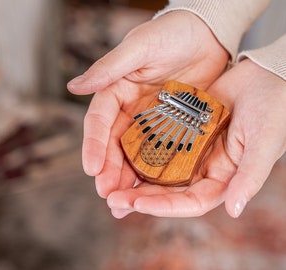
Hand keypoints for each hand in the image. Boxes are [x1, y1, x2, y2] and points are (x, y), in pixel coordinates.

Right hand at [67, 11, 228, 202]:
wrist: (207, 34)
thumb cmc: (171, 33)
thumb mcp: (139, 47)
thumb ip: (109, 68)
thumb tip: (74, 86)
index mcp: (115, 90)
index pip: (99, 121)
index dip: (94, 145)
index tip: (92, 168)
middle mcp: (128, 109)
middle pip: (114, 144)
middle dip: (109, 170)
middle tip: (107, 194)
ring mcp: (149, 121)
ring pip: (133, 154)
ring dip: (127, 178)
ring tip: (122, 202)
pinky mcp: (170, 127)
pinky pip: (160, 152)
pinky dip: (153, 172)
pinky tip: (150, 191)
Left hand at [107, 59, 285, 217]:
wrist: (265, 75)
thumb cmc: (275, 108)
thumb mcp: (265, 142)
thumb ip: (250, 175)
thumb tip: (233, 209)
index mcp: (223, 178)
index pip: (191, 202)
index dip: (165, 206)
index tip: (137, 203)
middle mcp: (203, 168)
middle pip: (168, 191)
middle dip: (141, 198)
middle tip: (112, 201)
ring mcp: (190, 150)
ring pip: (157, 171)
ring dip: (133, 179)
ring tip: (106, 184)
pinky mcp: (180, 131)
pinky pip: (155, 144)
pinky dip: (139, 152)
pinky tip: (118, 155)